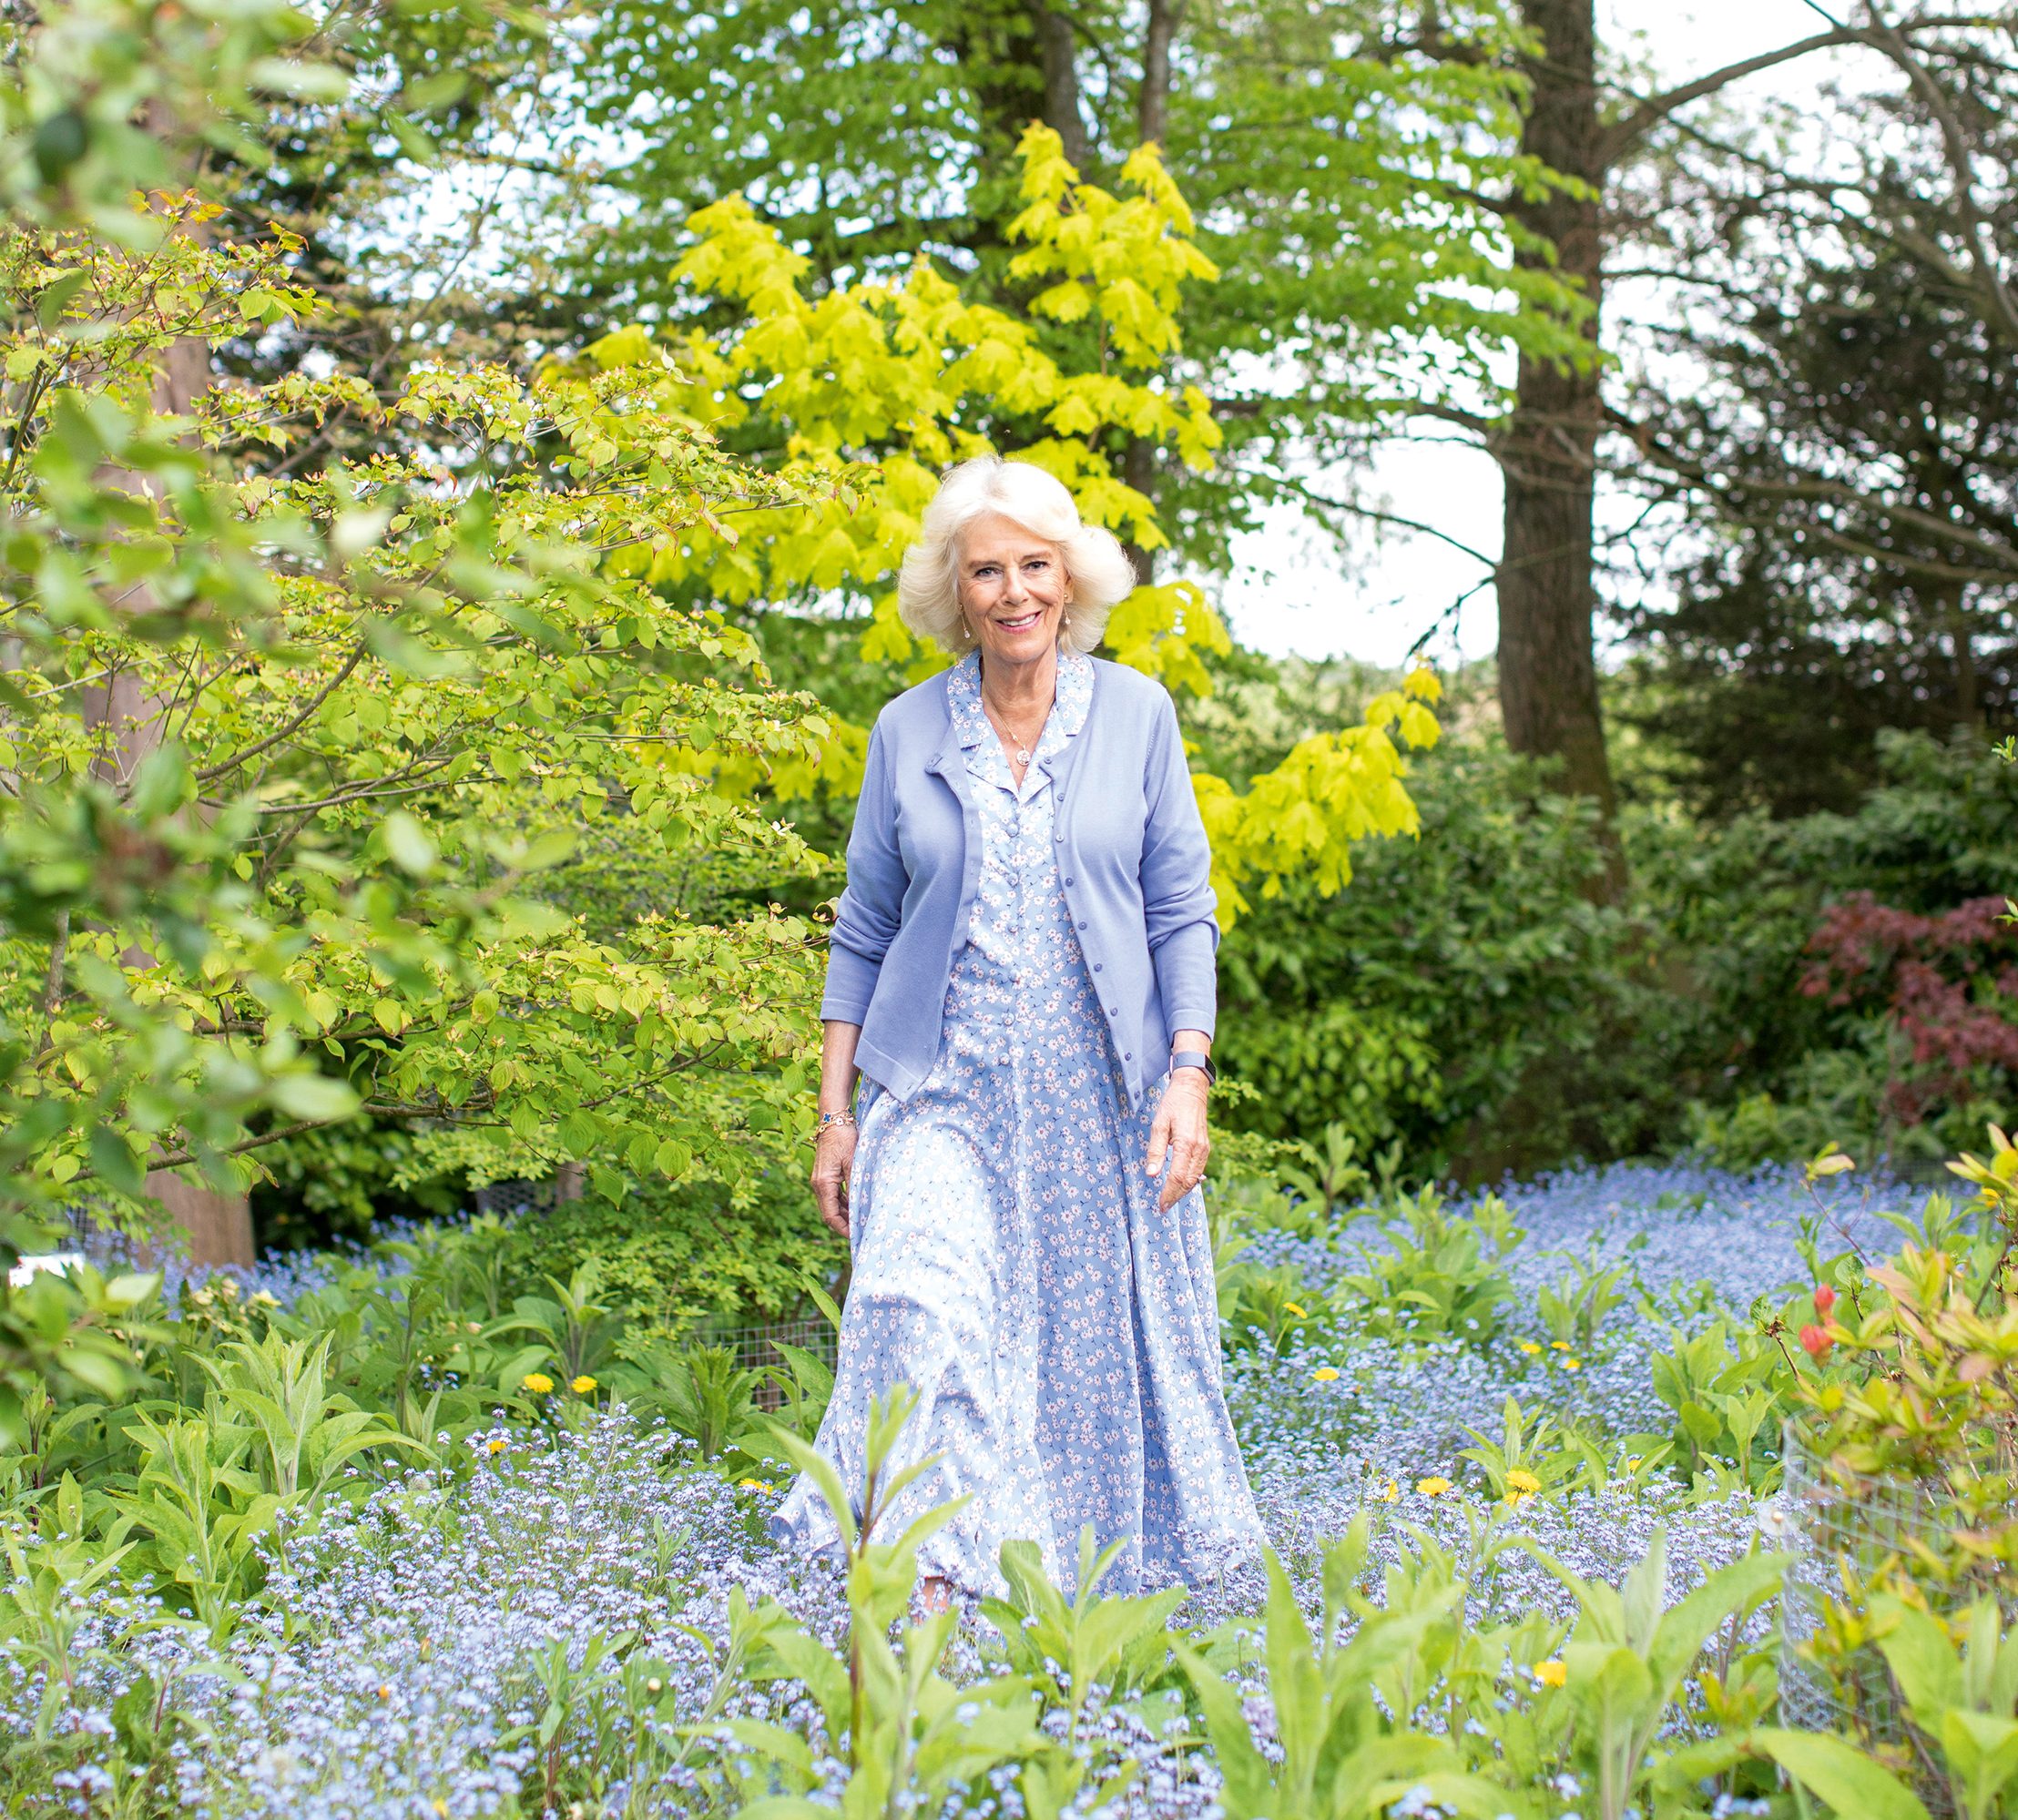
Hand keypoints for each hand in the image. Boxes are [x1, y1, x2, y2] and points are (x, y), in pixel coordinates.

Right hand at [811, 1123, 856, 1236]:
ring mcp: (821, 1180)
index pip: (830, 1216)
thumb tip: (861, 1207)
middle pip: (830, 1213)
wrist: (834, 1120)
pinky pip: (834, 1195)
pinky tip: (857, 1205)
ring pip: (832, 1205)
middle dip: (845, 1224)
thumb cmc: (844, 1139)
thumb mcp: (853, 1163)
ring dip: (846, 1214)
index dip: (843, 1229)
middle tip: (863, 1231)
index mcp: (824, 1184)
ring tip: (863, 1220)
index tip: (856, 1236)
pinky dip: (844, 1203)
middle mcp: (819, 1185)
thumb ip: (855, 1186)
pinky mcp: (826, 1175)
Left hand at [1146, 1069, 1209, 1211]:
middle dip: (1176, 1196)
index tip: (1160, 1204)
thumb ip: (1155, 1151)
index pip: (1177, 1177)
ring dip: (1183, 1191)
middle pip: (1188, 1181)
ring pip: (1195, 1178)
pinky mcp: (1205, 1147)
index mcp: (1186, 1144)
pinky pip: (1199, 1170)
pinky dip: (1190, 1181)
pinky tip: (1181, 1186)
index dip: (1169, 1193)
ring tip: (1170, 1199)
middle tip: (1164, 1207)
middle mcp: (1199, 1149)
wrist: (1192, 1089)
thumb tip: (1151, 1174)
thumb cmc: (1172, 1105)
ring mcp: (1204, 1149)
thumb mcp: (1158, 1125)